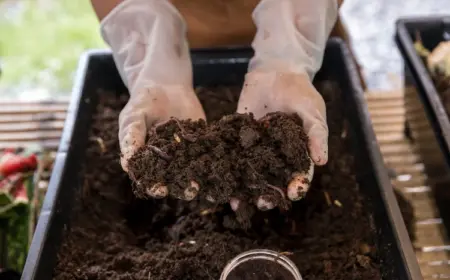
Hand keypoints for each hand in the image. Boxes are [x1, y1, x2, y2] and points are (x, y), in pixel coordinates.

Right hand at [101, 0, 204, 198]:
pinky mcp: (203, 143)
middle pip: (174, 180)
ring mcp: (187, 154)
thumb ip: (131, 137)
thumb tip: (127, 162)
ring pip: (194, 172)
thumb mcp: (133, 117)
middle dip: (182, 188)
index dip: (153, 186)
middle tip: (191, 190)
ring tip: (210, 185)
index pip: (150, 179)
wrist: (166, 84)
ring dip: (202, 180)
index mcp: (147, 161)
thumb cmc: (143, 102)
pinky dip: (217, 162)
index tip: (160, 189)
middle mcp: (168, 162)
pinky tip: (224, 167)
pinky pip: (210, 155)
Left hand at [235, 71, 326, 209]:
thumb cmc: (300, 91)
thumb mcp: (312, 111)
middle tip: (262, 204)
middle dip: (268, 194)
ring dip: (244, 188)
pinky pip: (232, 155)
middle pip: (272, 179)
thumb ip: (316, 135)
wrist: (275, 71)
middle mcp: (276, 154)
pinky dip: (225, 167)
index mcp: (297, 151)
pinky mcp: (238, 137)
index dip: (297, 185)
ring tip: (236, 202)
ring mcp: (256, 147)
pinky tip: (218, 178)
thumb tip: (322, 162)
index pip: (299, 173)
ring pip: (251, 173)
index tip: (293, 194)